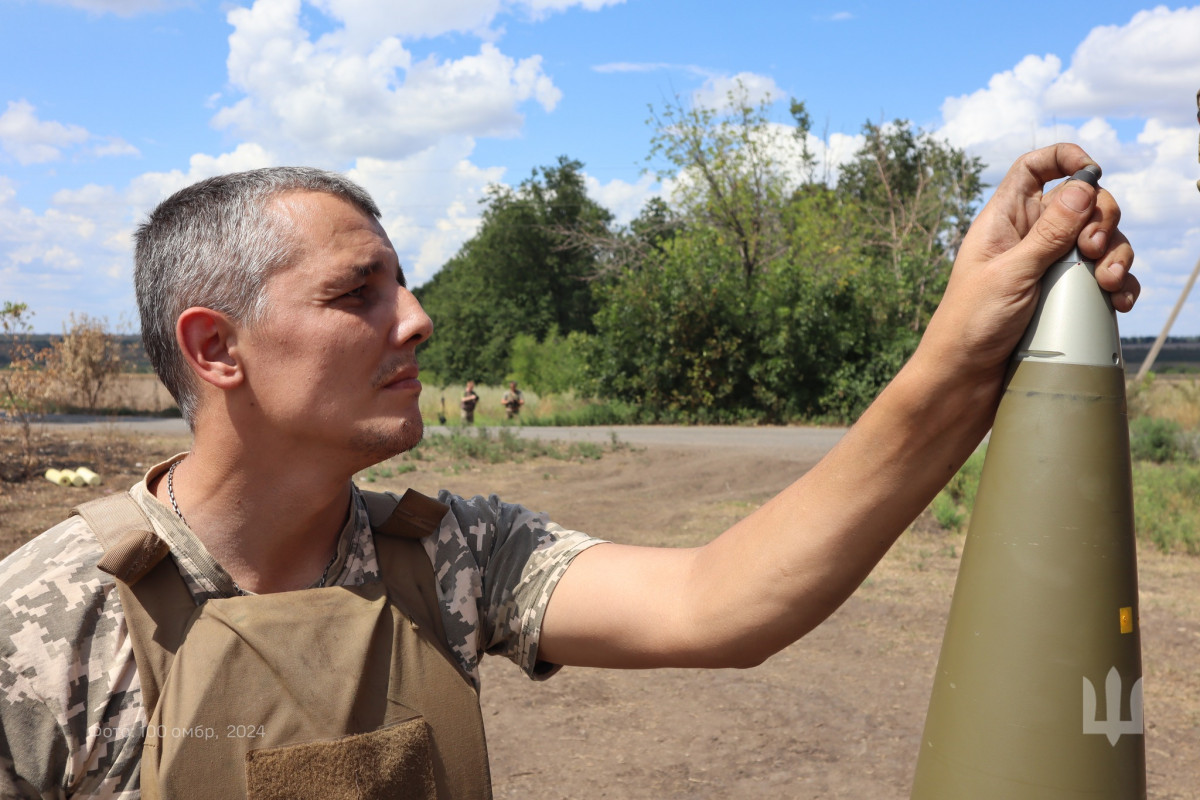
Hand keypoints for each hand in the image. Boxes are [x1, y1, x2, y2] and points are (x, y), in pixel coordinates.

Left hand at [920, 143, 1138, 378]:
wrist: (964, 382)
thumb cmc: (970, 326)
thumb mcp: (1010, 274)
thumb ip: (1049, 232)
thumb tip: (1083, 185)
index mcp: (1004, 221)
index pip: (1034, 168)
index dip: (1064, 158)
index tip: (1093, 170)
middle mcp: (1028, 239)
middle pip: (1081, 203)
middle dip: (1101, 218)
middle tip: (1092, 250)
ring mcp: (1048, 268)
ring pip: (1098, 242)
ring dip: (1116, 254)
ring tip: (1108, 283)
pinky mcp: (1063, 298)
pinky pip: (1101, 279)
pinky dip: (1118, 284)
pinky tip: (1118, 301)